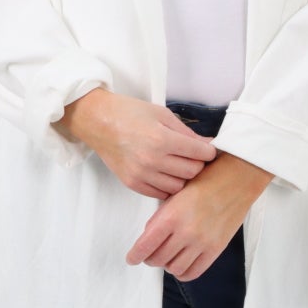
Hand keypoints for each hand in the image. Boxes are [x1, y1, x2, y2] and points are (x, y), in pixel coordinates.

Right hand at [59, 89, 217, 196]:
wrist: (98, 121)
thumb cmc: (128, 113)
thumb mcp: (162, 114)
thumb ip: (186, 132)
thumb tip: (208, 144)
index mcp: (161, 139)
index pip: (200, 154)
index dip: (209, 151)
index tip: (207, 149)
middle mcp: (152, 160)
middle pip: (192, 172)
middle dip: (197, 164)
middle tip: (193, 156)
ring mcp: (141, 174)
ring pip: (178, 187)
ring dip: (182, 177)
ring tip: (177, 164)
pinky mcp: (132, 183)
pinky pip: (160, 194)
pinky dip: (167, 186)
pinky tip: (165, 173)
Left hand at [126, 152, 272, 279]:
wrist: (237, 178)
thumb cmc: (205, 181)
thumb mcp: (175, 195)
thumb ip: (160, 218)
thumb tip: (148, 239)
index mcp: (171, 216)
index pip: (145, 246)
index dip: (135, 255)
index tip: (131, 258)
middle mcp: (186, 232)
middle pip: (157, 259)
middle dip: (150, 258)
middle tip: (150, 253)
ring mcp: (202, 242)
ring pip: (174, 268)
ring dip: (167, 264)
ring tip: (168, 255)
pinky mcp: (216, 248)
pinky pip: (194, 272)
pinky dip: (183, 272)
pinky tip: (181, 262)